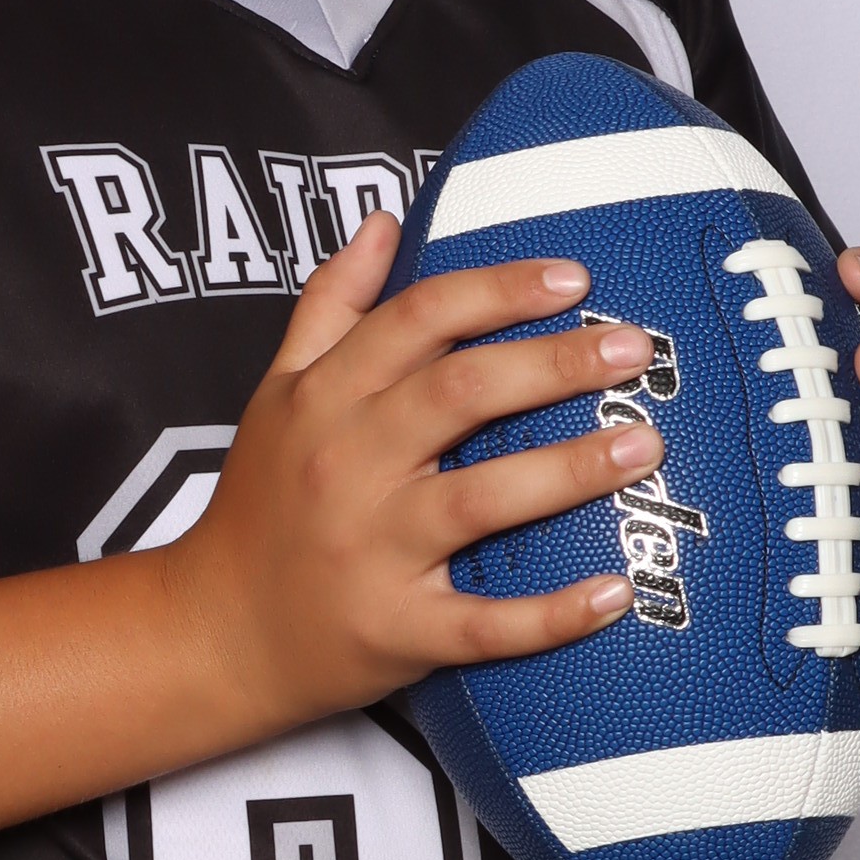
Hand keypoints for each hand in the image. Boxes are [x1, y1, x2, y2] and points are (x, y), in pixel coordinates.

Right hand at [170, 212, 662, 733]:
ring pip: (480, 501)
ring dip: (569, 471)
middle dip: (554, 365)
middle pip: (459, 396)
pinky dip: (552, 615)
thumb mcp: (276, 394)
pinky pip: (484, 624)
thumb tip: (383, 223)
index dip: (498, 291)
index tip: (573, 281)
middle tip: (633, 350)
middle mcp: (347, 468)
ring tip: (644, 446)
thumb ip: (329, 306)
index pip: (417, 321)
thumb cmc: (261, 508)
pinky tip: (615, 593)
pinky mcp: (397, 632)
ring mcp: (372, 553)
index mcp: (324, 401)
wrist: (215, 635)